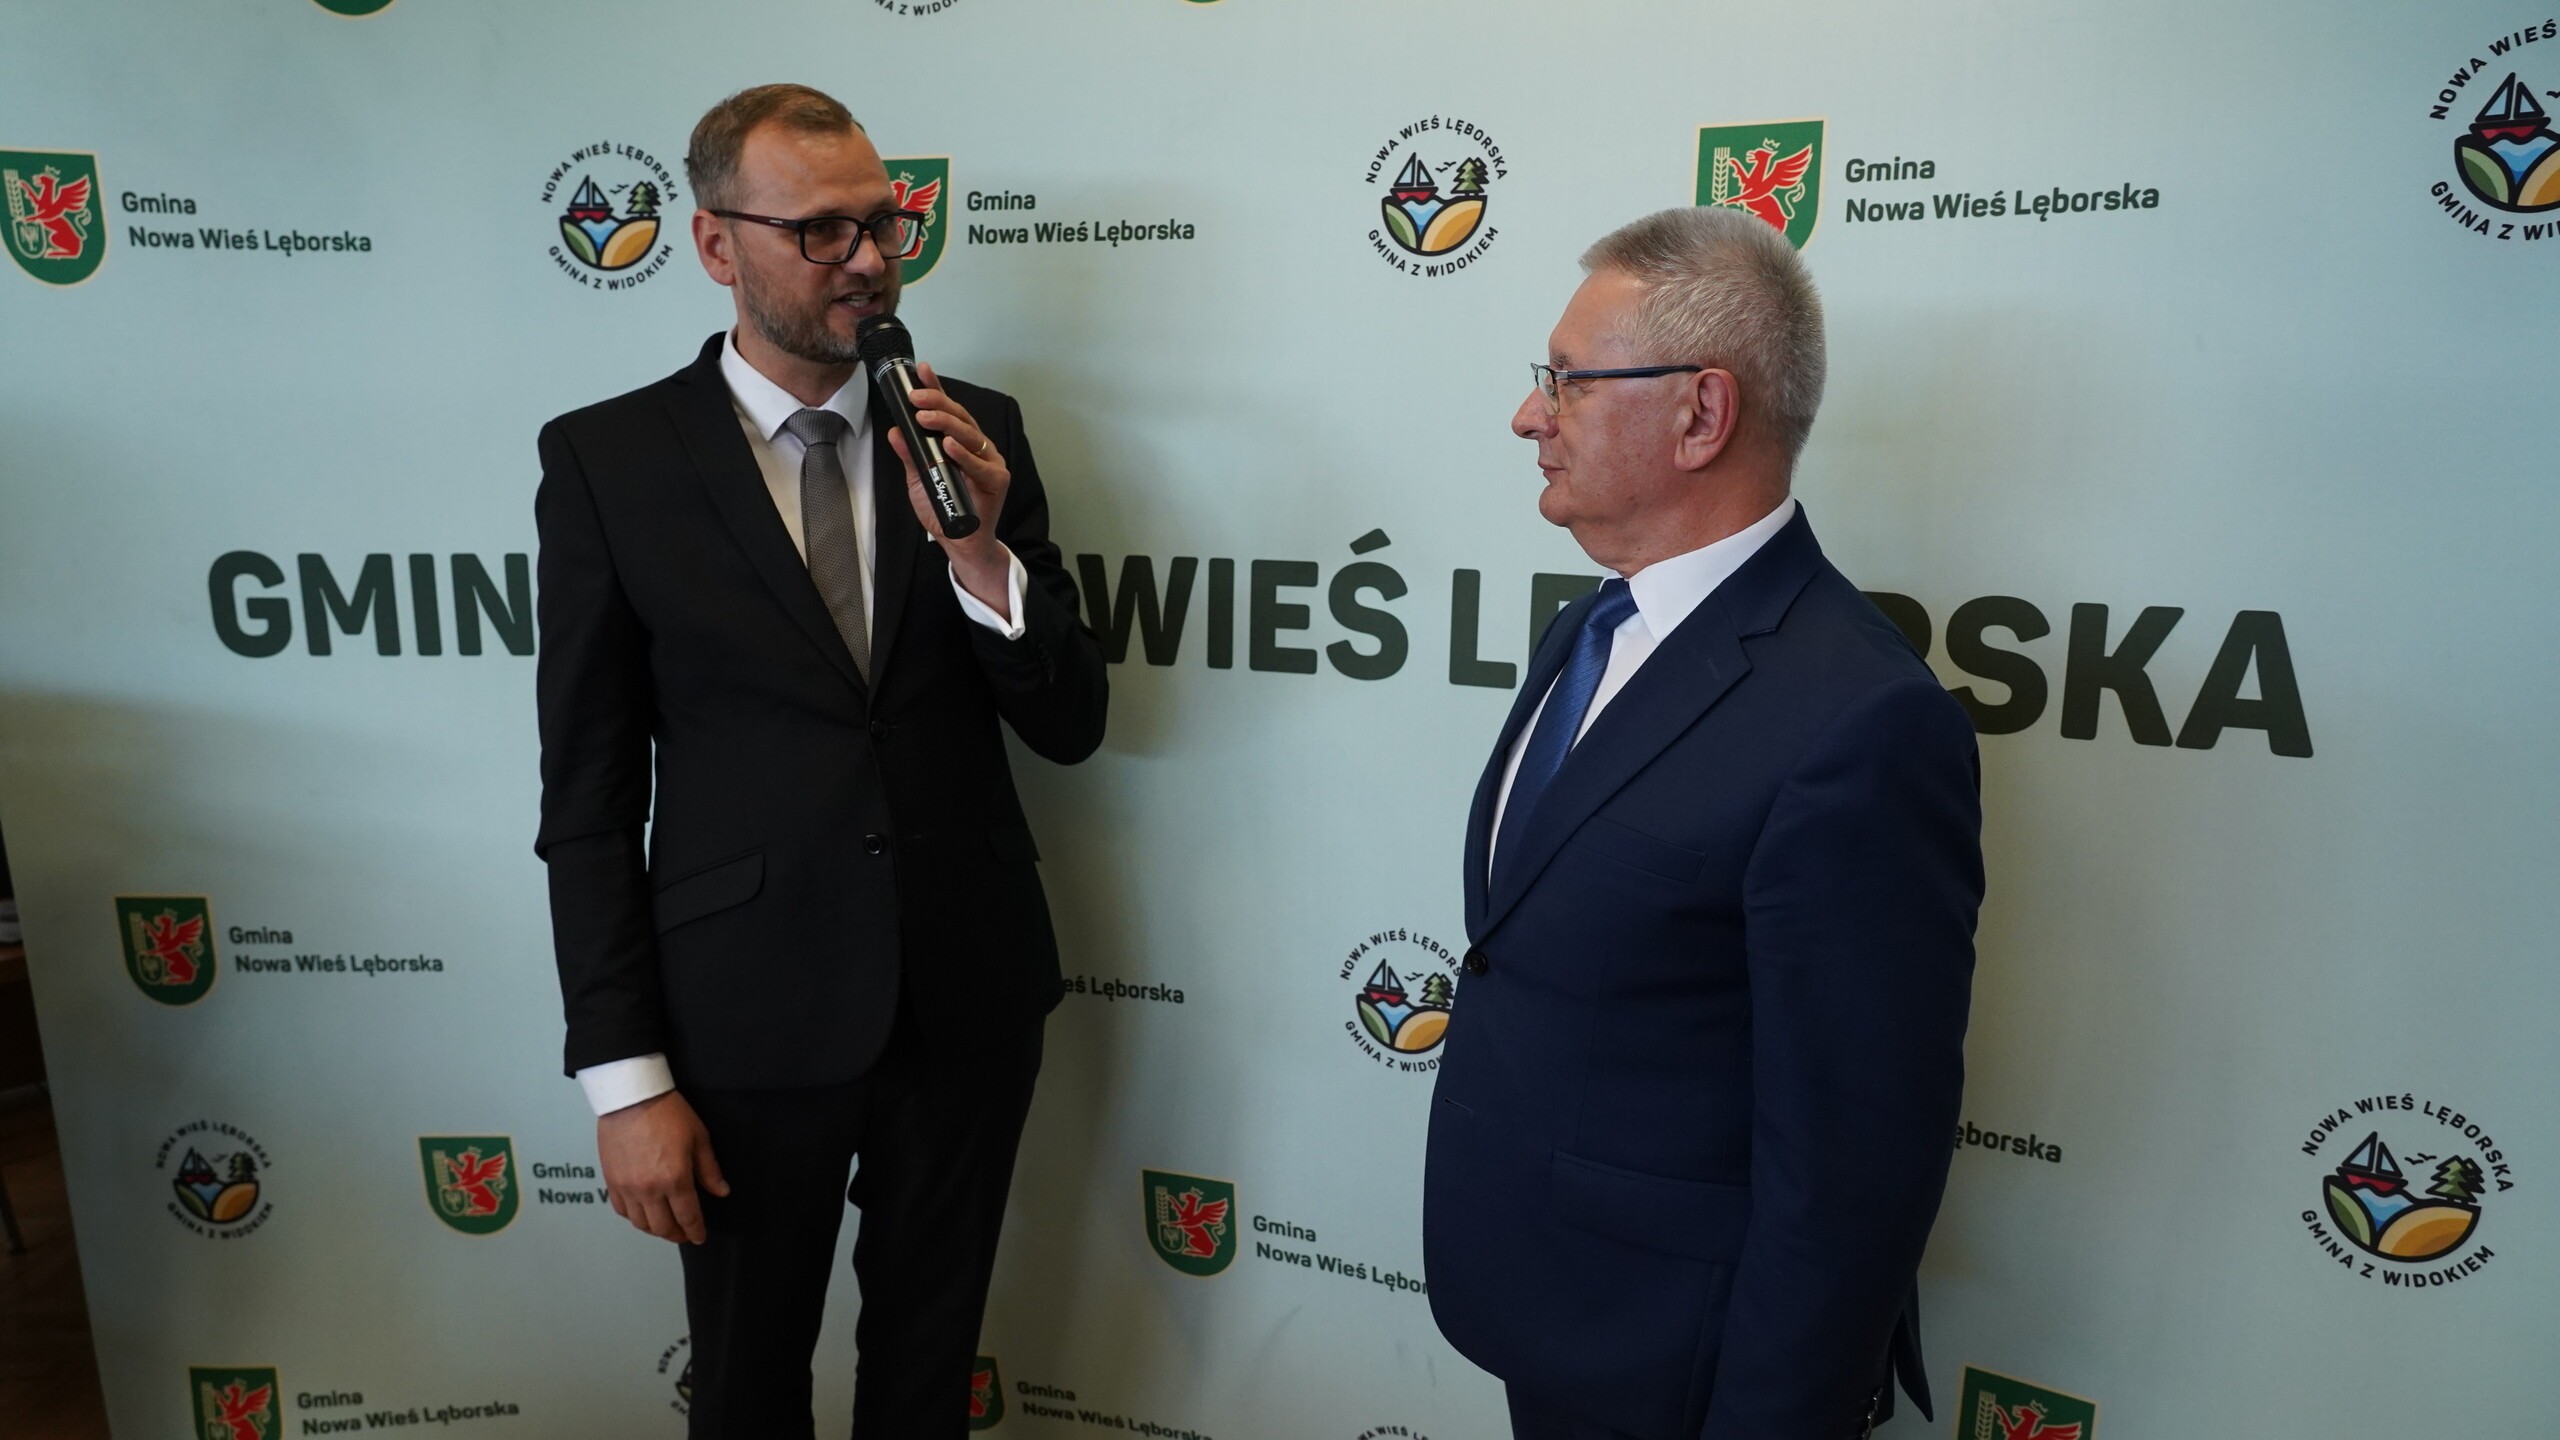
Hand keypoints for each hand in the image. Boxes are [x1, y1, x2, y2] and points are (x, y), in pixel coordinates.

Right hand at [598, 1089, 728, 1244]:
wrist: (631, 1097)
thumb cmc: (667, 1112)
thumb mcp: (699, 1138)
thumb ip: (709, 1170)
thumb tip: (721, 1191)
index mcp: (674, 1179)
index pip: (688, 1217)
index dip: (696, 1231)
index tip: (699, 1236)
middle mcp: (648, 1189)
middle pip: (662, 1227)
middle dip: (676, 1235)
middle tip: (684, 1233)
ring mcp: (627, 1187)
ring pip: (640, 1223)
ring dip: (654, 1229)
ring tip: (665, 1225)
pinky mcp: (611, 1181)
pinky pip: (621, 1210)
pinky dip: (633, 1217)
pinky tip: (643, 1213)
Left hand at [888, 362, 1012, 615]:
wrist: (961, 542)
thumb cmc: (945, 510)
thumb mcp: (919, 480)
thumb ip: (910, 456)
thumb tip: (895, 431)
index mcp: (961, 443)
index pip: (949, 410)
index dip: (937, 389)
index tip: (921, 371)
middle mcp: (979, 448)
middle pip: (960, 417)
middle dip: (937, 402)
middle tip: (915, 396)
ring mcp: (990, 463)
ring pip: (970, 435)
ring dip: (947, 424)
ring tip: (925, 417)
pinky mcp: (997, 481)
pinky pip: (979, 465)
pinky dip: (963, 455)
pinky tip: (948, 445)